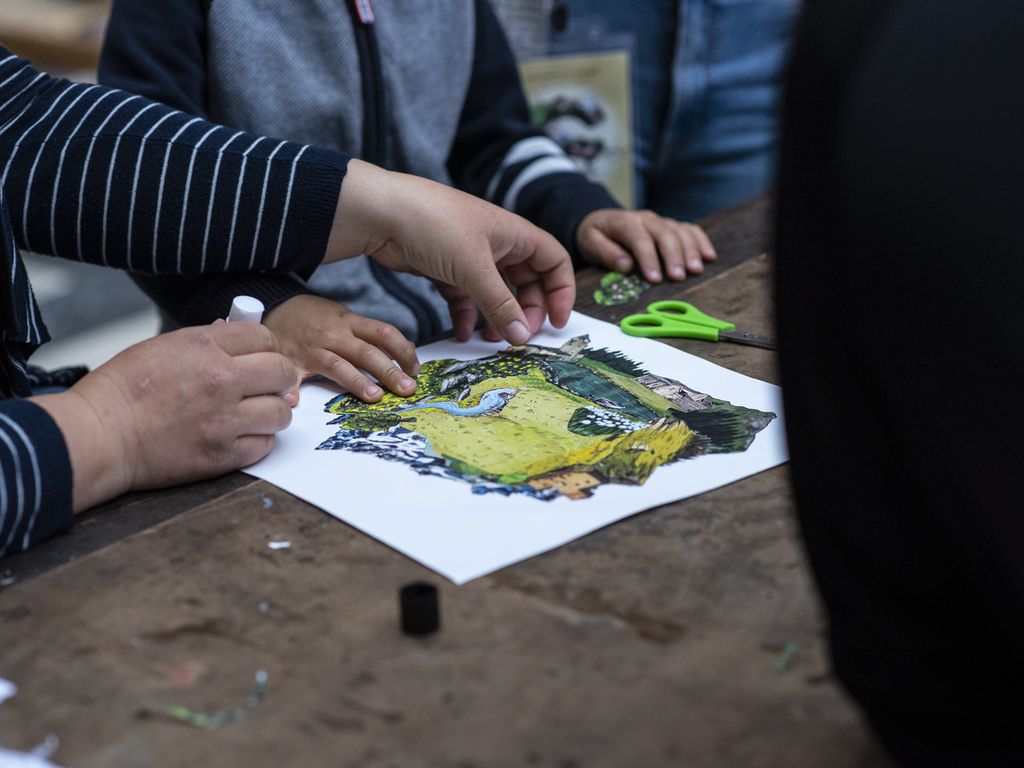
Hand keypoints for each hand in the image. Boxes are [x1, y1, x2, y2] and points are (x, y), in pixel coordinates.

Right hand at [31, 322, 298, 512]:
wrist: (101, 436)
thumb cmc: (122, 390)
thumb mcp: (163, 347)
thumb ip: (207, 342)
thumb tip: (240, 342)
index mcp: (205, 347)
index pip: (264, 337)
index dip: (267, 347)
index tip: (262, 357)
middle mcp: (221, 381)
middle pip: (283, 372)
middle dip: (281, 377)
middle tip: (272, 385)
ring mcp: (224, 420)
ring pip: (281, 413)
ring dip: (274, 411)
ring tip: (259, 413)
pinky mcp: (222, 455)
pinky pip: (265, 445)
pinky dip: (260, 440)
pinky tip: (244, 435)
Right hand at [263, 294, 419, 402]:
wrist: (276, 307)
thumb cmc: (318, 318)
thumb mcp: (347, 318)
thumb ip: (373, 334)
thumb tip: (408, 348)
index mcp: (350, 323)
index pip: (383, 333)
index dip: (403, 351)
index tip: (415, 369)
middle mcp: (334, 335)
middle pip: (366, 352)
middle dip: (389, 371)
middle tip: (408, 389)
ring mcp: (312, 349)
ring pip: (338, 365)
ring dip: (356, 381)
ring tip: (375, 397)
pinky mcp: (291, 361)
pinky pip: (290, 376)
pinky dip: (289, 388)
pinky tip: (293, 402)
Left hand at [325, 160, 574, 344]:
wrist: (380, 212)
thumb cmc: (433, 225)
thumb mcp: (474, 268)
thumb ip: (500, 305)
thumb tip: (523, 336)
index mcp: (513, 233)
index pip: (553, 261)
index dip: (561, 291)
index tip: (558, 322)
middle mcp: (496, 243)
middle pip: (527, 282)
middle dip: (526, 311)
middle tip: (520, 336)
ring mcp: (469, 256)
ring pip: (495, 293)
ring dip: (497, 318)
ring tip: (491, 340)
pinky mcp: (445, 268)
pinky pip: (465, 296)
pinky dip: (467, 315)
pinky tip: (462, 332)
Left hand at [576, 208, 716, 282]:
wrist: (601, 220)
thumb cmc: (595, 236)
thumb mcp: (590, 243)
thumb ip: (606, 253)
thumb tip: (627, 266)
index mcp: (625, 222)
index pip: (640, 239)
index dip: (649, 258)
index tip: (655, 279)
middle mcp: (646, 219)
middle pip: (664, 234)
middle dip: (673, 255)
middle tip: (679, 277)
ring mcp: (661, 221)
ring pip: (680, 231)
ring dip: (690, 250)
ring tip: (696, 270)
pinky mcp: (671, 226)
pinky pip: (690, 229)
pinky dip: (701, 241)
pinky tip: (709, 256)